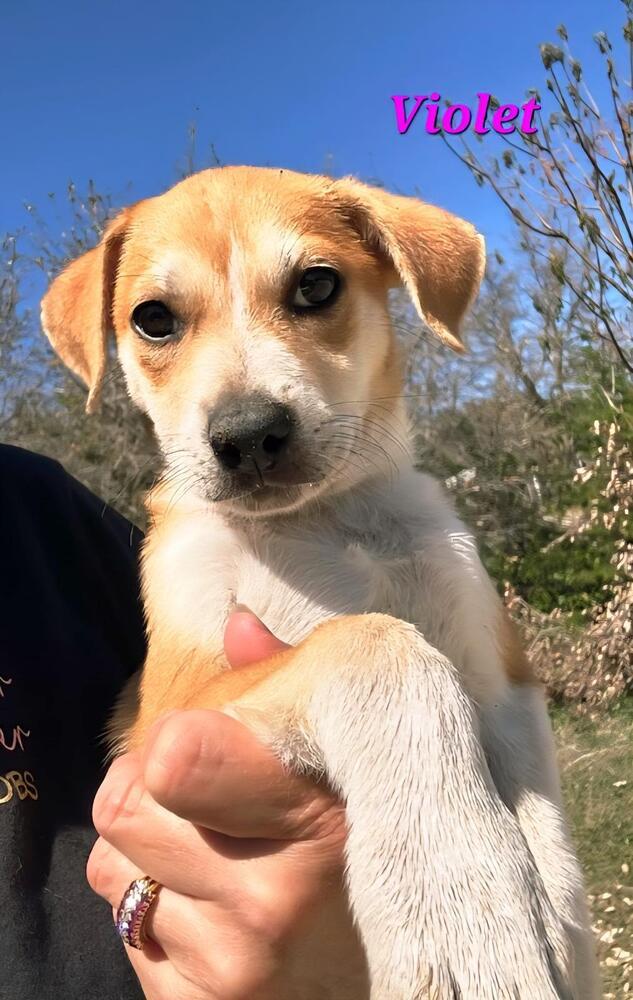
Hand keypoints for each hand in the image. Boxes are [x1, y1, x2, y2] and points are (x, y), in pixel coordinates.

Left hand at [87, 610, 367, 998]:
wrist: (430, 952)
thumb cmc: (379, 823)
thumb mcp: (352, 736)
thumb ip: (291, 676)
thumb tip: (235, 625)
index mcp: (316, 811)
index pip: (172, 764)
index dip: (174, 742)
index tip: (198, 740)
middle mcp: (273, 900)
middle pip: (120, 802)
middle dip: (150, 791)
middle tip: (209, 797)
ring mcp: (236, 967)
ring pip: (111, 867)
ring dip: (149, 854)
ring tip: (220, 853)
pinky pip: (122, 931)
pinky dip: (157, 909)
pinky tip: (214, 906)